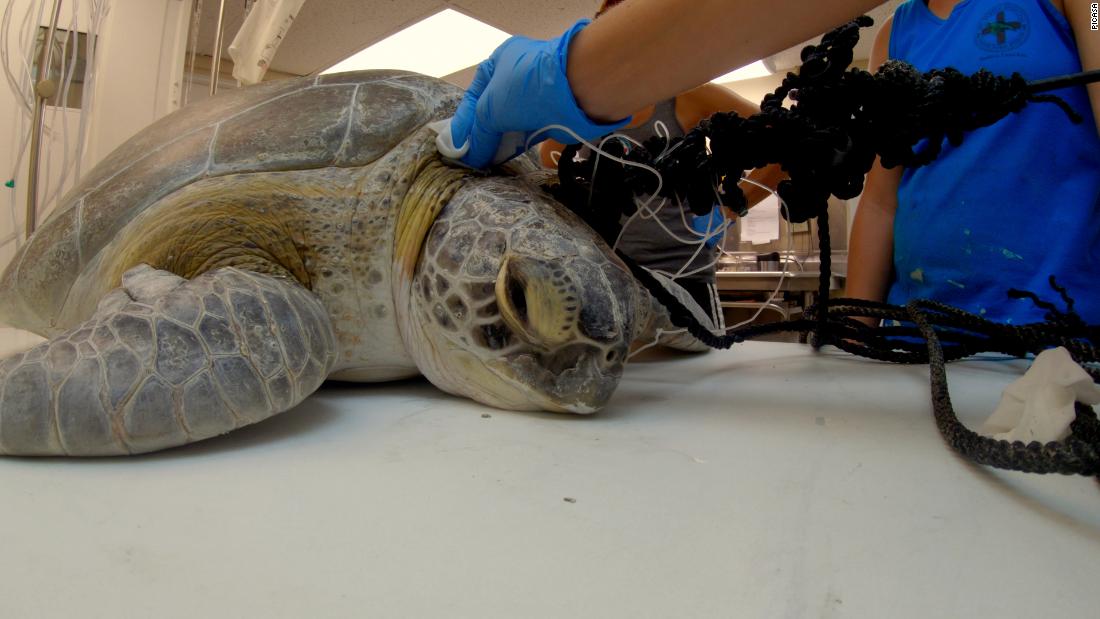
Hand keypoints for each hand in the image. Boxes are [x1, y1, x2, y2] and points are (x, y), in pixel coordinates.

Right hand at [446, 19, 629, 168]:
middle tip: (468, 158)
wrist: (576, 88)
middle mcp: (515, 78)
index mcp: (498, 63)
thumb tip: (472, 157)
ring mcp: (533, 98)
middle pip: (491, 111)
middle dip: (480, 135)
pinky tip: (500, 160)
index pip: (473, 96)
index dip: (463, 122)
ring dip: (496, 143)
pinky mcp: (548, 116)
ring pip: (508, 124)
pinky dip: (513, 146)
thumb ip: (479, 133)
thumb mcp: (490, 108)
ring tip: (482, 164)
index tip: (454, 146)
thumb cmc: (525, 88)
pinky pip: (525, 134)